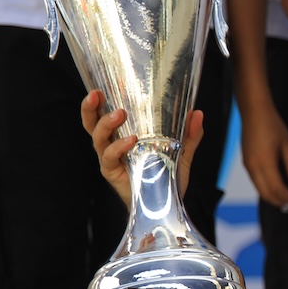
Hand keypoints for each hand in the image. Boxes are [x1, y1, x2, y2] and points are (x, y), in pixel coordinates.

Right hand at [80, 90, 203, 205]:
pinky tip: (130, 141)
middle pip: (92, 123)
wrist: (166, 204)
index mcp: (123, 135)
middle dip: (90, 108)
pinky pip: (109, 158)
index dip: (102, 100)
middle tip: (97, 93)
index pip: (107, 113)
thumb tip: (197, 113)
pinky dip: (118, 147)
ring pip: (97, 138)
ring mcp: (110, 159)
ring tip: (119, 114)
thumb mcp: (182, 153)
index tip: (105, 84)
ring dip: (106, 123)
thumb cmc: (167, 176)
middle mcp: (112, 145)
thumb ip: (189, 135)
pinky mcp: (112, 173)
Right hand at [238, 98, 287, 209]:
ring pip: (260, 190)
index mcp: (265, 164)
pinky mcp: (246, 163)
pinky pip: (257, 183)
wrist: (254, 112)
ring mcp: (248, 166)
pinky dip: (267, 190)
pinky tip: (277, 188)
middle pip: (267, 194)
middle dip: (281, 202)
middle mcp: (253, 168)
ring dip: (274, 198)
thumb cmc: (273, 126)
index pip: (278, 189)